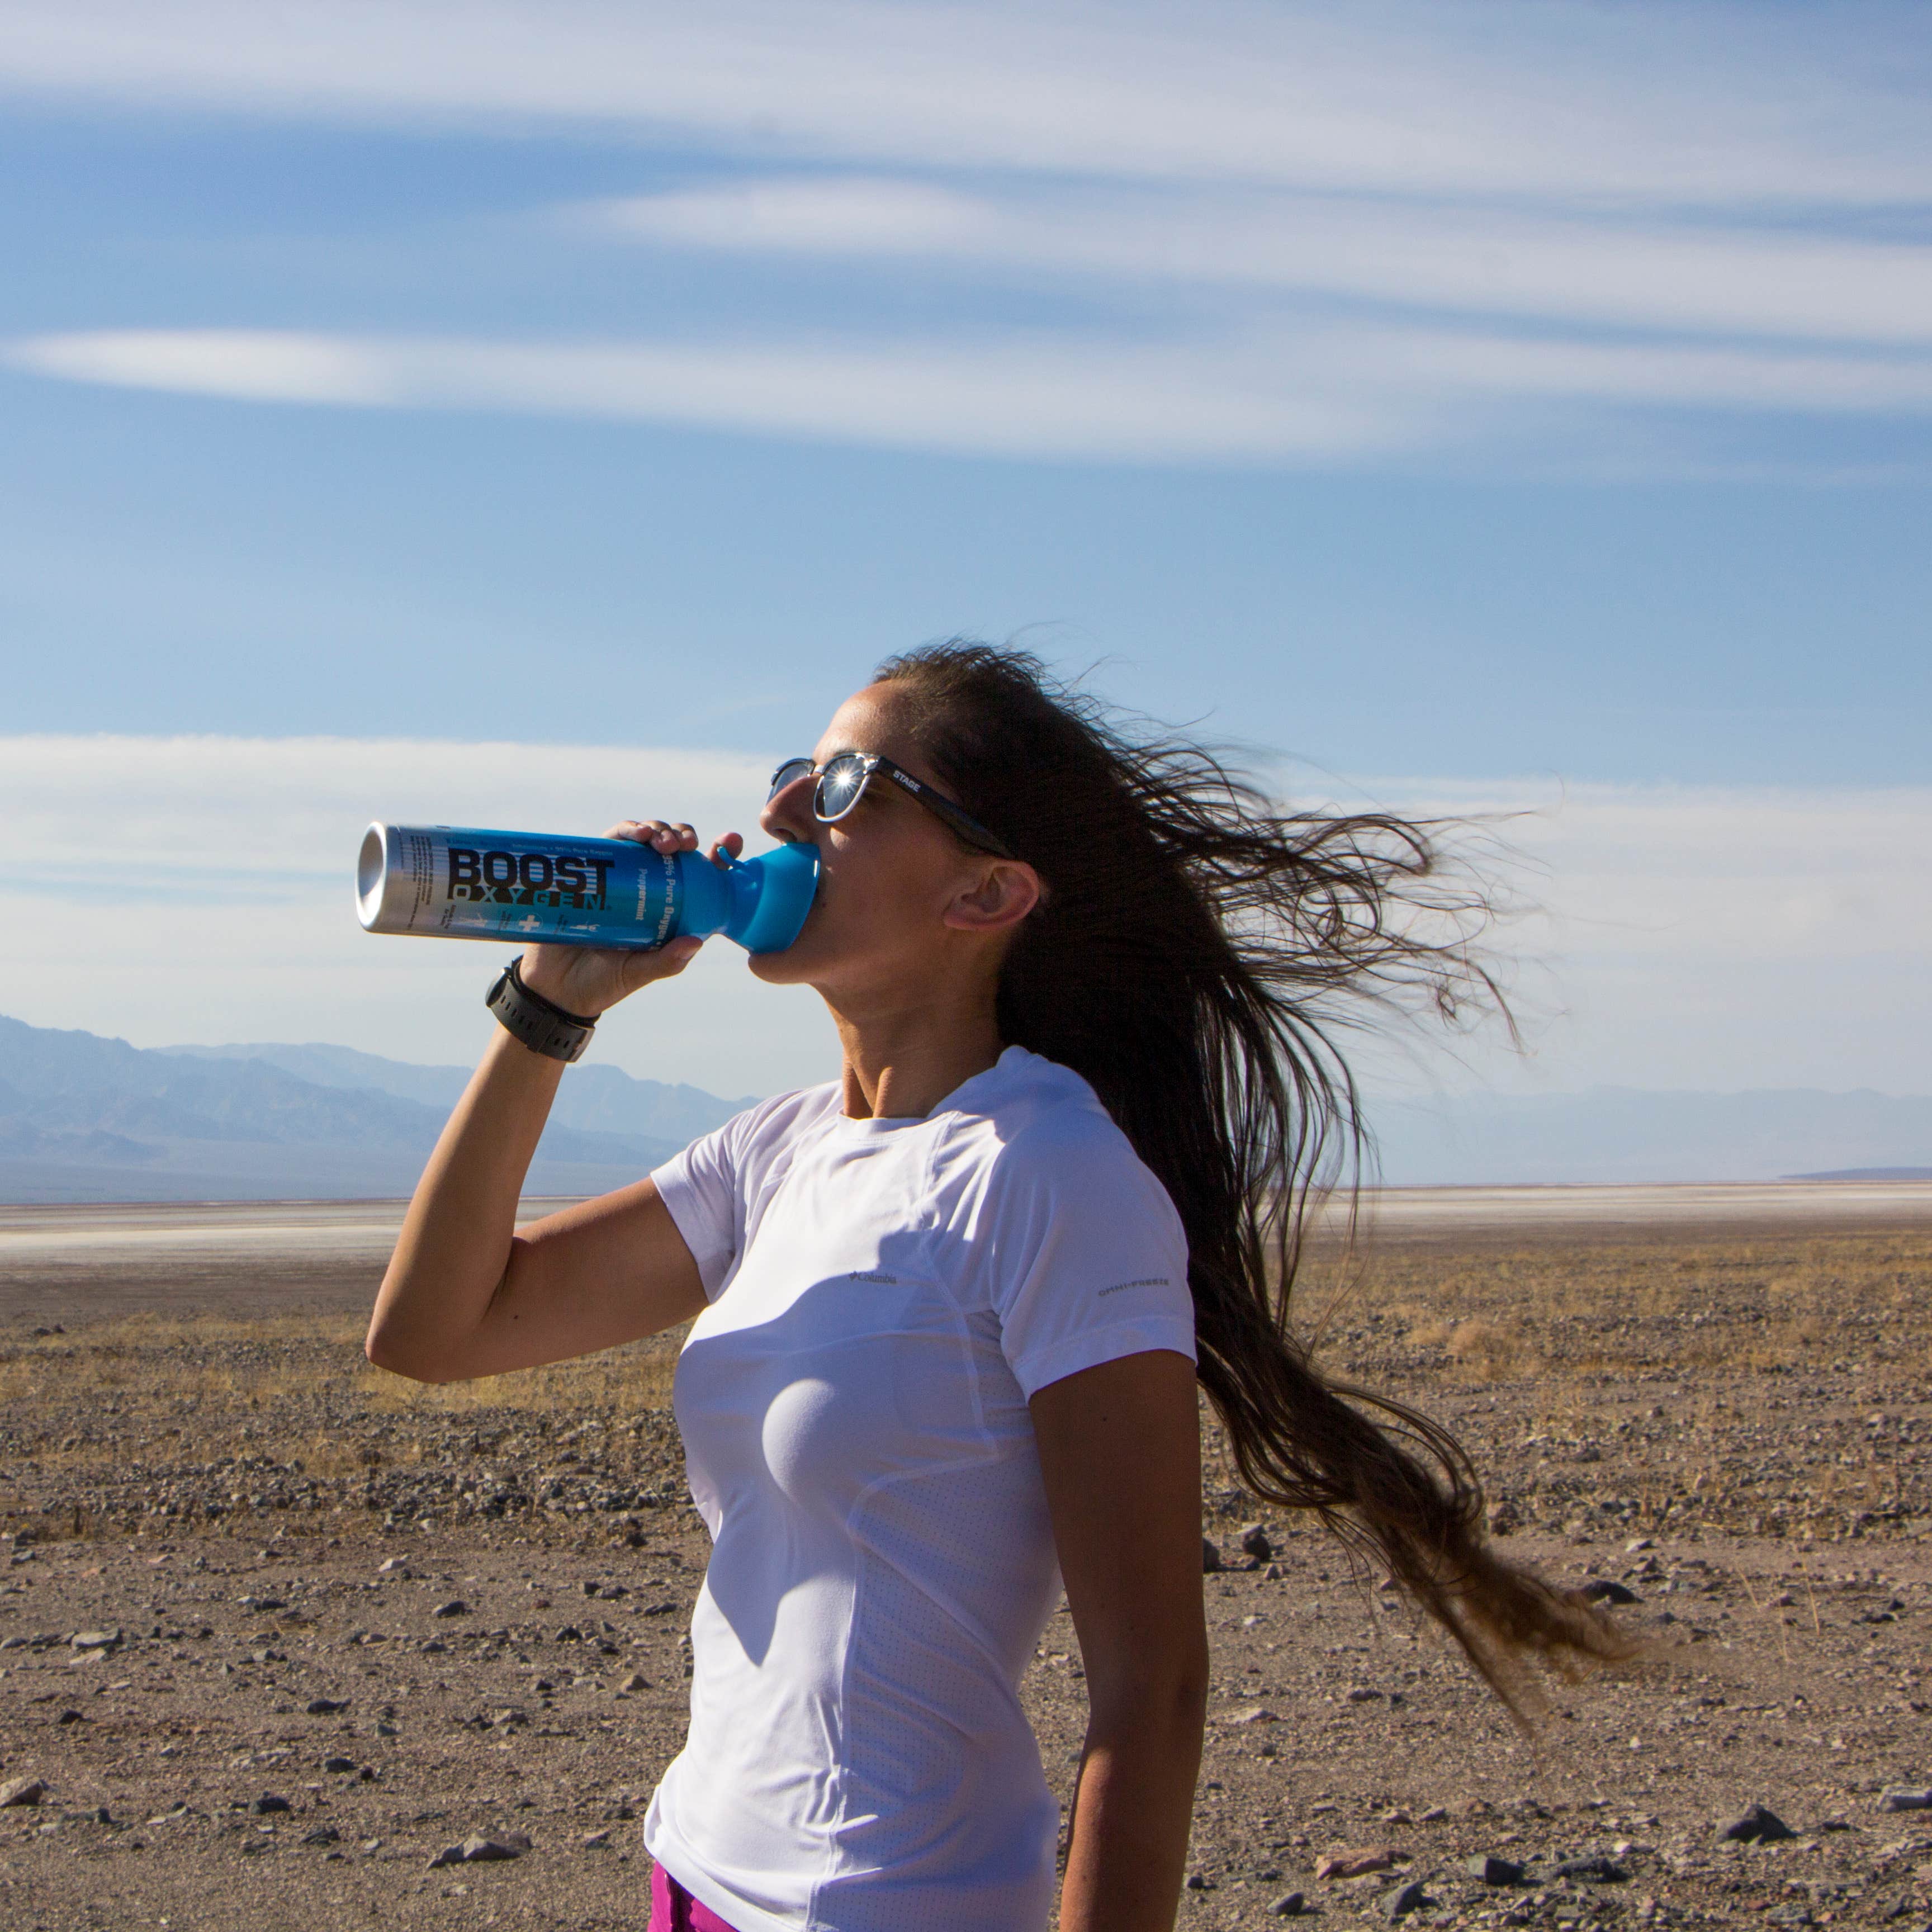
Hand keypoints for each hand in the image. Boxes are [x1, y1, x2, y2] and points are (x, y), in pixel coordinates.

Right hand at [517, 820, 743, 1017]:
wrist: (553, 986)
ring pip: (645, 839)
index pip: (702, 877)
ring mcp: (621, 875)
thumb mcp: (638, 973)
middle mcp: (649, 887)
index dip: (720, 854)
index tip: (730, 842)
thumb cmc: (604, 982)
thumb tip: (695, 942)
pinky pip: (612, 841)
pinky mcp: (594, 868)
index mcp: (672, 910)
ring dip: (657, 829)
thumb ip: (666, 962)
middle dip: (683, 836)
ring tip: (659, 840)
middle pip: (673, 849)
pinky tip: (636, 835)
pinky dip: (627, 831)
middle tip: (683, 845)